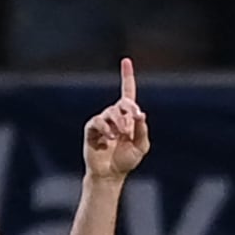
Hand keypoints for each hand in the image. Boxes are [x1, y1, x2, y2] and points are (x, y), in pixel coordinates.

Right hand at [83, 57, 150, 180]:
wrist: (111, 174)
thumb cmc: (126, 160)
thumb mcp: (141, 146)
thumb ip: (142, 130)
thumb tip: (140, 114)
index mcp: (128, 117)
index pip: (127, 92)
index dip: (127, 76)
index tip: (126, 60)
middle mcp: (114, 116)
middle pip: (122, 103)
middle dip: (129, 112)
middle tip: (130, 127)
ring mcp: (102, 121)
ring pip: (111, 112)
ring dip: (118, 123)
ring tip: (119, 137)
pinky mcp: (92, 129)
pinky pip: (98, 121)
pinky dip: (105, 128)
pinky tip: (109, 138)